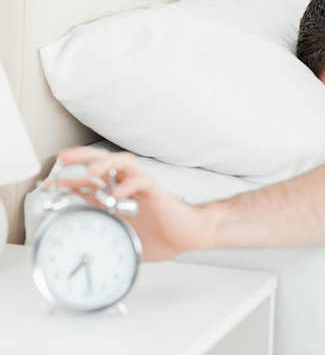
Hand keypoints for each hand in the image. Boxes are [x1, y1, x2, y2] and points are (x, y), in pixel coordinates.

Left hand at [56, 146, 213, 260]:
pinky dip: (129, 185)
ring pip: (123, 162)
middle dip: (82, 157)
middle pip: (104, 161)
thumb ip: (107, 237)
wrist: (190, 234)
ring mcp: (142, 187)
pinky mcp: (157, 192)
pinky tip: (119, 193)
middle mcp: (128, 187)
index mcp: (118, 197)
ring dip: (105, 163)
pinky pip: (142, 181)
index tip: (50, 184)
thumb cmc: (163, 235)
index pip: (89, 181)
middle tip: (63, 159)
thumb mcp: (125, 238)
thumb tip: (86, 252)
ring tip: (91, 170)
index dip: (69, 179)